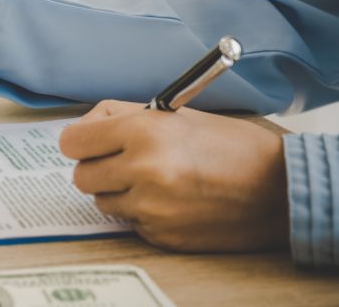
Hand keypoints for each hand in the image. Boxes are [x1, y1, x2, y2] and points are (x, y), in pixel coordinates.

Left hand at [59, 101, 288, 251]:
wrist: (277, 189)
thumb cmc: (226, 145)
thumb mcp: (172, 114)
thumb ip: (120, 115)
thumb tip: (84, 126)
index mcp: (142, 132)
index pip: (71, 142)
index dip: (80, 141)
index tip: (89, 142)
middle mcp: (142, 170)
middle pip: (81, 176)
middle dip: (96, 167)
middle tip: (120, 161)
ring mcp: (150, 208)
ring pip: (102, 202)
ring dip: (118, 191)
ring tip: (151, 180)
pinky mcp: (160, 236)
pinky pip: (129, 222)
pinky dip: (141, 212)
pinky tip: (170, 200)